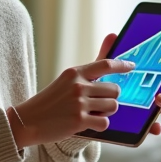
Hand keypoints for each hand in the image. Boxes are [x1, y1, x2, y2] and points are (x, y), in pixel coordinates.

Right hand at [9, 33, 133, 148]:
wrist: (28, 121)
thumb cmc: (50, 100)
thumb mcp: (66, 80)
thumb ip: (91, 68)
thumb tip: (113, 36)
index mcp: (74, 72)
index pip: (106, 64)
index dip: (123, 65)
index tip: (132, 66)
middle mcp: (78, 85)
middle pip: (115, 89)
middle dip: (112, 97)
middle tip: (99, 102)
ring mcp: (79, 103)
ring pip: (113, 106)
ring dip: (106, 112)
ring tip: (92, 113)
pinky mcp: (79, 121)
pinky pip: (104, 122)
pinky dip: (100, 124)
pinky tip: (88, 123)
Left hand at [90, 32, 160, 137]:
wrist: (93, 105)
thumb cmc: (105, 84)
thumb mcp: (106, 70)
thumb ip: (110, 55)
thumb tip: (113, 36)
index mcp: (152, 82)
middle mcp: (156, 97)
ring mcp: (150, 112)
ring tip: (159, 102)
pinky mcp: (141, 125)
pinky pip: (151, 128)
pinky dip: (154, 128)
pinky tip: (155, 128)